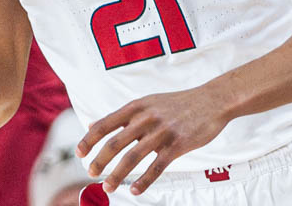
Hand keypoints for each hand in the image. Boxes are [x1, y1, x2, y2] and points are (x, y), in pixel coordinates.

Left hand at [75, 87, 230, 194]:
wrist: (211, 101)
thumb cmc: (176, 104)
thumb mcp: (146, 102)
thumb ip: (121, 116)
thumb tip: (92, 124)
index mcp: (135, 107)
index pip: (105, 124)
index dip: (89, 140)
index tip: (79, 154)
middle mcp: (145, 118)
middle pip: (115, 142)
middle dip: (99, 160)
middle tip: (91, 173)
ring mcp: (162, 131)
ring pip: (133, 157)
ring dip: (117, 174)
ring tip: (107, 187)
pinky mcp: (178, 145)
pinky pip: (157, 166)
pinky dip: (144, 180)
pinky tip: (135, 191)